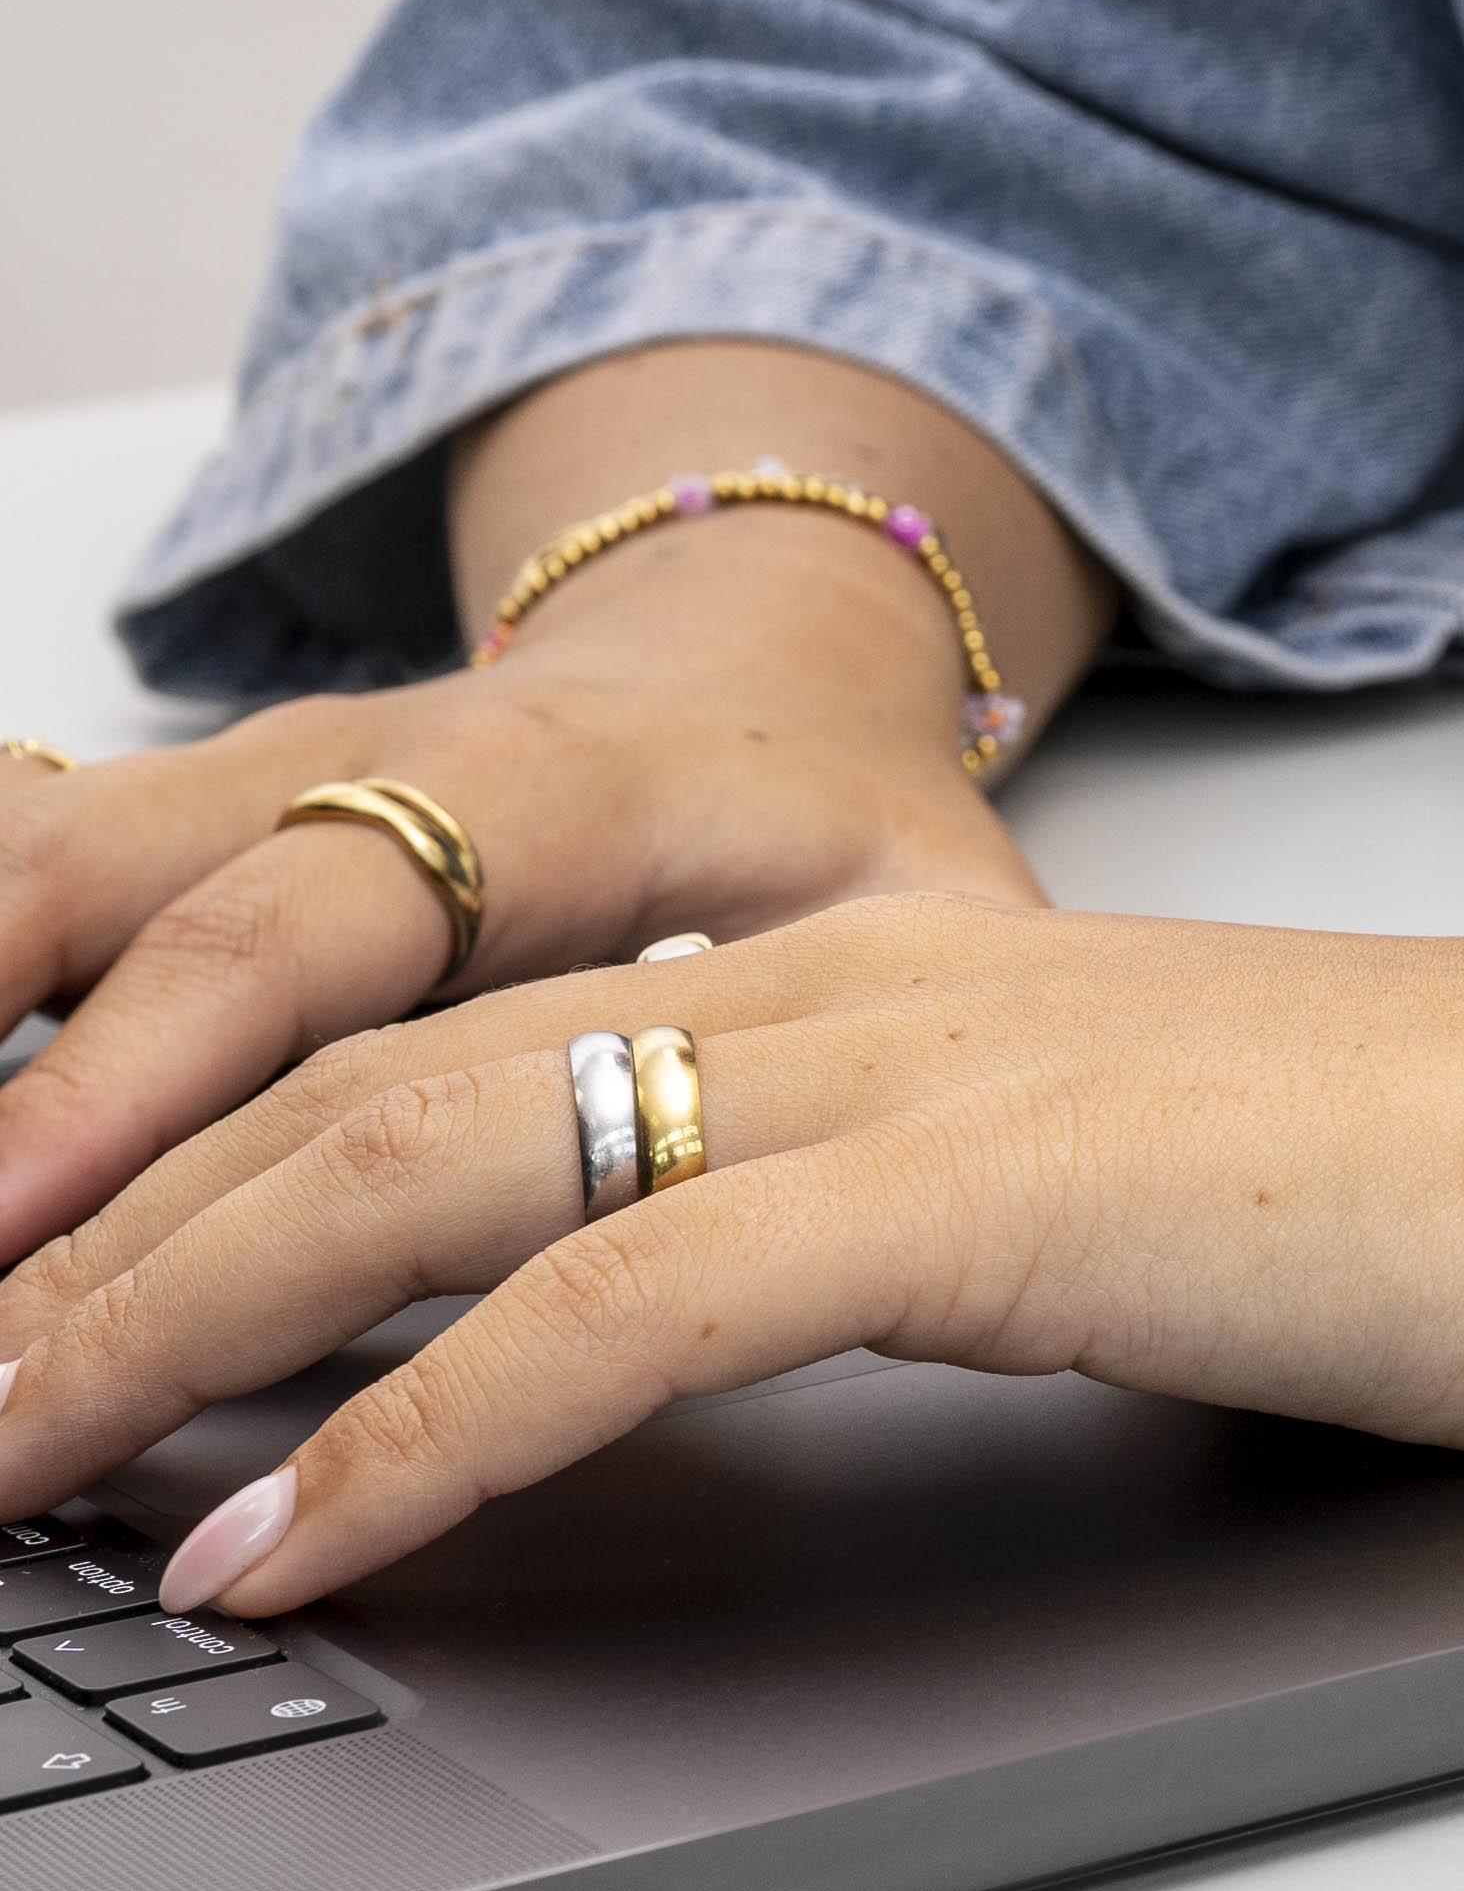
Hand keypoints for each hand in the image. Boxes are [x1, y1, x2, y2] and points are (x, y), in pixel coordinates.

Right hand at [0, 337, 1108, 1265]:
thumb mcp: (927, 892)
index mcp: (541, 785)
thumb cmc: (837, 797)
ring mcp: (274, 772)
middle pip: (141, 942)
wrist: (765, 644)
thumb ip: (919, 1006)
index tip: (47, 1246)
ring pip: (47, 873)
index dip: (158, 1086)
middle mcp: (371, 763)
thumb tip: (944, 1182)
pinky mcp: (218, 801)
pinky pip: (38, 846)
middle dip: (21, 1155)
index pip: (303, 934)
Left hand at [0, 892, 1463, 1614]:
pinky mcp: (1008, 1186)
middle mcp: (862, 986)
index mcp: (885, 981)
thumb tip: (747, 1349)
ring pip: (435, 1165)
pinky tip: (279, 1536)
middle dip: (84, 1233)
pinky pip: (626, 1302)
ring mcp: (930, 1065)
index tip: (50, 1294)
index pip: (459, 1047)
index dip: (206, 1160)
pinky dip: (416, 1426)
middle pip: (372, 1083)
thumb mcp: (1143, 1208)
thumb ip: (937, 1235)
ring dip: (155, 1324)